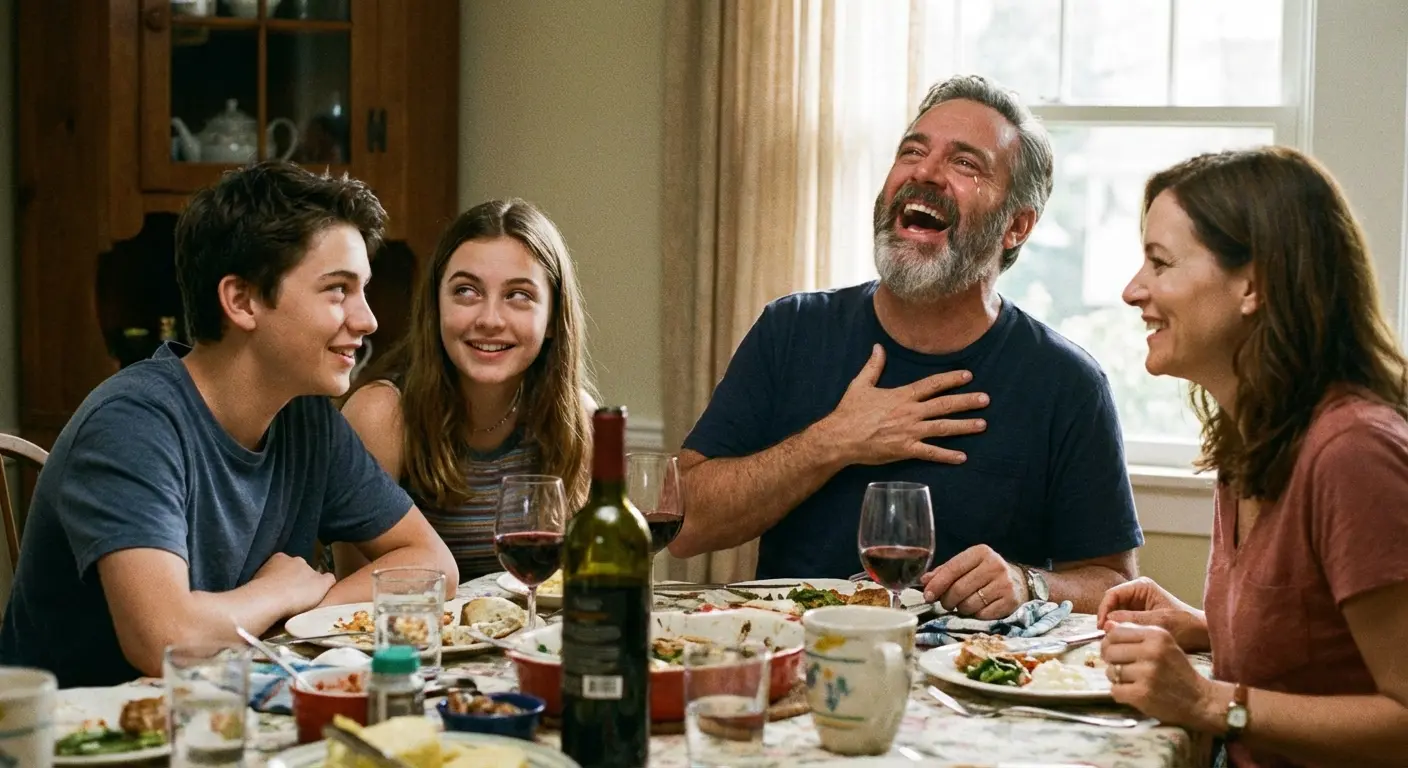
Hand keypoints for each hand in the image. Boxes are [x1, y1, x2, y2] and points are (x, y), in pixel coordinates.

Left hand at [252, 552, 335, 613]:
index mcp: (301, 560)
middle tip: (294, 597)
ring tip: (280, 601)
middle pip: (291, 570)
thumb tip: (327, 576)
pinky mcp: (254, 578)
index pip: (308, 569)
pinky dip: (266, 590)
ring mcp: (267, 567)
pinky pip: (264, 583)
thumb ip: (328, 579)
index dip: (309, 581)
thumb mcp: (323, 586)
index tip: (307, 593)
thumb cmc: (297, 594)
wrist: (266, 601)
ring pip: (277, 575)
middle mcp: (284, 559)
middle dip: (292, 580)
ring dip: (279, 584)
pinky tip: (268, 601)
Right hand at [819, 344, 987, 465]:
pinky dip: (947, 456)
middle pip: (944, 405)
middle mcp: (910, 412)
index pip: (932, 384)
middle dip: (966, 401)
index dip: (951, 379)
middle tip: (985, 399)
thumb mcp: (860, 385)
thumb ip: (873, 366)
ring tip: (982, 424)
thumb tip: (878, 347)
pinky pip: (931, 453)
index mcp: (902, 396)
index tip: (968, 375)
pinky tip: (962, 457)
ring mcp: (910, 432)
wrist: (840, 438)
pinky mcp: (906, 450)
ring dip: (964, 426)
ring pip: (943, 428)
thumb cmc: (849, 412)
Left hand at [920, 544, 1025, 618]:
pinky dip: (975, 615)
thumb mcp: (967, 566)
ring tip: (964, 604)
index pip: (953, 568)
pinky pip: (982, 615)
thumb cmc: (985, 573)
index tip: (927, 595)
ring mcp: (1004, 584)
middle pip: (959, 589)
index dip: (937, 584)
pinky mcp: (1010, 602)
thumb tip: (925, 581)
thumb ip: (945, 572)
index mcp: (981, 552)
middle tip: (946, 603)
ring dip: (961, 609)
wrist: (1018, 582)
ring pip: (969, 604)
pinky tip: (978, 609)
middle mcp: (995, 566)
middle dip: (947, 600)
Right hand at [1097, 577, 1207, 650]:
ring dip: (1115, 627)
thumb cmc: (1185, 625)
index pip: (1112, 595)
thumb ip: (1132, 620)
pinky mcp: (1140, 617)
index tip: (1102, 628)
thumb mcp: (1158, 623)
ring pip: (1116, 615)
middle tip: (1107, 638)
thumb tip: (1106, 623)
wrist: (1202, 635)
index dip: (1104, 610)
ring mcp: (1137, 605)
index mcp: (1141, 587)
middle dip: (1108, 620)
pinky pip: (1124, 623)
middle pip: (1112, 605)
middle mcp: (1137, 593)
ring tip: (1115, 642)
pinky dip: (1122, 632)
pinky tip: (1124, 642)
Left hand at [1101, 622, 1225, 729]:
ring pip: (1111, 672)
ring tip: (1133, 681)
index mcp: (1157, 635)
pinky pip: (1115, 691)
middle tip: (1121, 668)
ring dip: (1117, 679)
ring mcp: (1147, 674)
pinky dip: (1121, 694)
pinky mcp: (1142, 694)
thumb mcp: (1163, 644)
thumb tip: (1107, 624)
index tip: (1114, 651)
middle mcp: (1152, 652)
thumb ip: (1136, 634)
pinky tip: (1135, 693)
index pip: (1115, 633)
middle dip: (1111, 661)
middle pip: (1109, 651)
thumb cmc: (1177, 671)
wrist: (1201, 700)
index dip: (1109, 642)